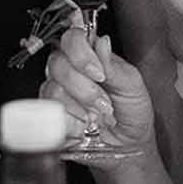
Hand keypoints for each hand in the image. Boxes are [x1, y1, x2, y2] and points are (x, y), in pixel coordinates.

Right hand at [40, 19, 156, 166]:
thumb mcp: (132, 86)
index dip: (80, 54)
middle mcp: (69, 70)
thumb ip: (113, 65)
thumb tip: (102, 42)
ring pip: (54, 89)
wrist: (128, 146)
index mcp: (89, 55)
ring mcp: (57, 92)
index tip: (99, 74)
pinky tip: (84, 127)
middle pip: (58, 63)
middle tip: (104, 103)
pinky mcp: (50, 114)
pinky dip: (72, 123)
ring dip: (81, 108)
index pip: (72, 38)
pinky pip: (50, 114)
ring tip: (97, 118)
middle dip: (85, 89)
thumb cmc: (132, 112)